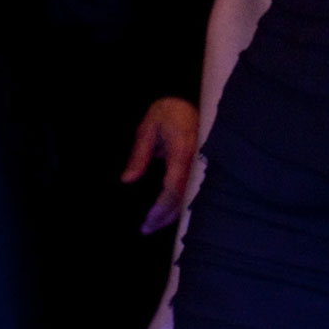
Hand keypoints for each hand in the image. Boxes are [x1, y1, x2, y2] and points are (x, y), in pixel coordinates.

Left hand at [122, 97, 200, 234]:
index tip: (147, 220)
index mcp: (182, 151)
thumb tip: (128, 180)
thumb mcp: (147, 129)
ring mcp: (201, 164)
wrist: (189, 99)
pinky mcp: (201, 165)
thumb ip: (139, 155)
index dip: (161, 206)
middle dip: (165, 216)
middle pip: (183, 197)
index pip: (173, 186)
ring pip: (189, 196)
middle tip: (146, 229)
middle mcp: (195, 161)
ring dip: (172, 213)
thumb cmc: (167, 112)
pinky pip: (191, 189)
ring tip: (153, 225)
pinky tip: (167, 211)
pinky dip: (179, 203)